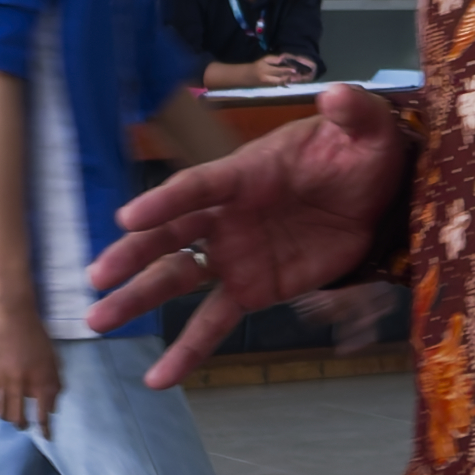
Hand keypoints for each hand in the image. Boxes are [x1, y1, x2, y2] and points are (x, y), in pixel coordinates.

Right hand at [0, 320, 61, 432]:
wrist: (15, 314)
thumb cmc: (37, 336)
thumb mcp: (53, 359)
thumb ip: (54, 384)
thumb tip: (52, 407)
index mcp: (41, 379)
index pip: (43, 414)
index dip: (45, 430)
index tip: (47, 438)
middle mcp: (22, 382)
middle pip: (18, 417)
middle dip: (22, 425)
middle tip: (24, 425)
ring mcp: (3, 378)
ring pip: (1, 411)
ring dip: (6, 417)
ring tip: (9, 417)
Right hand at [89, 87, 413, 385]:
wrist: (377, 194)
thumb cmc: (360, 155)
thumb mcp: (365, 129)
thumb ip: (351, 112)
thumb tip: (336, 95)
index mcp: (247, 173)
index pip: (200, 186)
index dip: (165, 201)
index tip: (128, 218)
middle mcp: (228, 215)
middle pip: (172, 234)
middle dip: (133, 255)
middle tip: (97, 276)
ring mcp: (234, 255)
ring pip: (177, 278)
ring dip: (138, 298)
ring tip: (97, 320)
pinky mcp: (252, 290)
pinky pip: (213, 323)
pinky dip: (187, 351)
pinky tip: (158, 379)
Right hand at [248, 54, 320, 87]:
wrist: (247, 76)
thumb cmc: (256, 65)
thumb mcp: (263, 59)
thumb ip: (273, 59)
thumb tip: (282, 59)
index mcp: (266, 70)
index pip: (278, 70)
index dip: (287, 70)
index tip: (295, 69)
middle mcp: (268, 78)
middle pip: (282, 78)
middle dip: (291, 76)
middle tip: (300, 74)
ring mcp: (269, 84)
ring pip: (282, 82)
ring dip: (290, 80)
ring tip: (298, 77)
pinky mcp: (270, 87)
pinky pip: (280, 84)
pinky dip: (286, 82)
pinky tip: (292, 80)